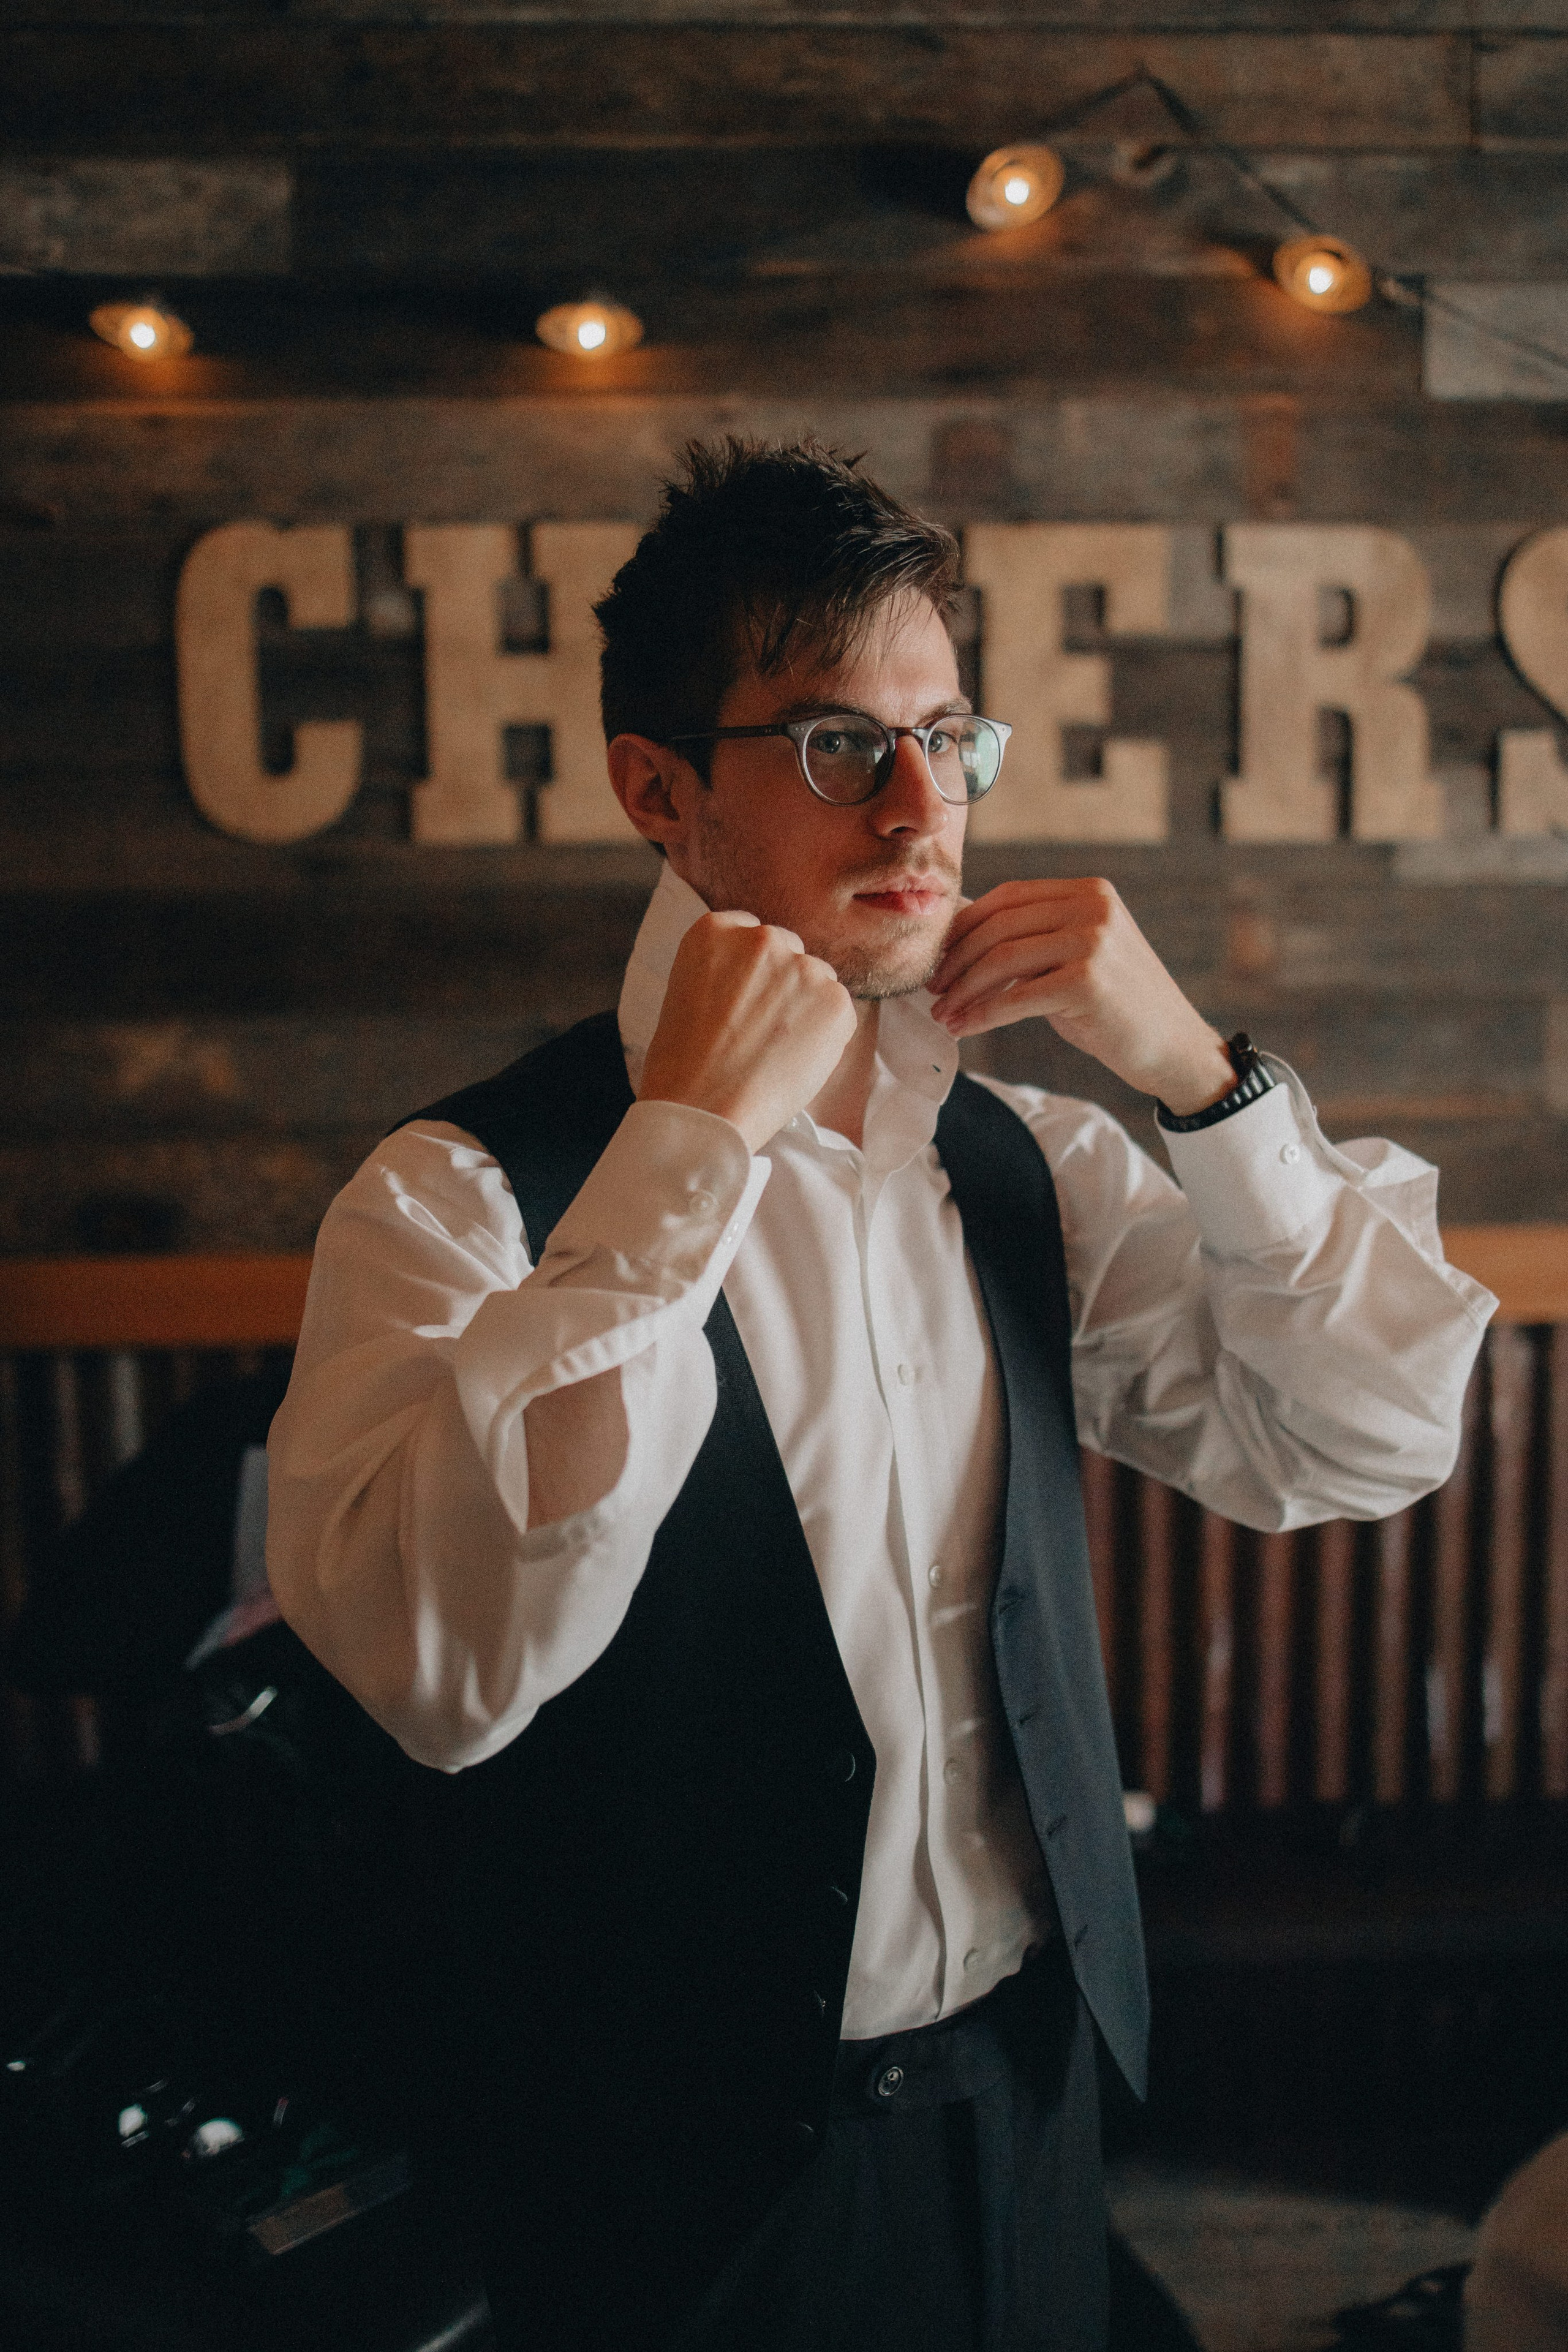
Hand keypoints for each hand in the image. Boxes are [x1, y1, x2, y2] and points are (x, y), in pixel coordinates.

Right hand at [639, 910, 858, 1151]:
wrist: (703, 1108)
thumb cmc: (684, 1066)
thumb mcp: (687, 993)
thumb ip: (727, 972)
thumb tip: (763, 981)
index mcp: (716, 931)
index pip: (750, 936)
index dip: (750, 974)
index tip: (743, 1002)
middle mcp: (762, 937)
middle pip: (788, 953)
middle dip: (782, 986)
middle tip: (761, 1032)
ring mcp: (802, 966)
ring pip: (817, 981)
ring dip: (807, 1009)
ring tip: (775, 1052)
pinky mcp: (834, 999)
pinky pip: (839, 1013)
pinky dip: (826, 1037)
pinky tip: (794, 1061)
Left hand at [929, 878, 1234, 1115]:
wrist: (1174, 1048)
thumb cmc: (1117, 1008)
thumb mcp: (1077, 958)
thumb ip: (1035, 942)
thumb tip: (962, 944)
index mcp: (1089, 892)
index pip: (1008, 897)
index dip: (964, 925)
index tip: (939, 955)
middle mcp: (1093, 907)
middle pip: (999, 925)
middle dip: (956, 959)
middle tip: (932, 988)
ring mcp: (1093, 942)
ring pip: (1001, 959)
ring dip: (962, 990)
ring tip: (943, 1013)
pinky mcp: (1087, 982)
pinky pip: (1015, 998)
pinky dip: (981, 1015)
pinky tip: (964, 1027)